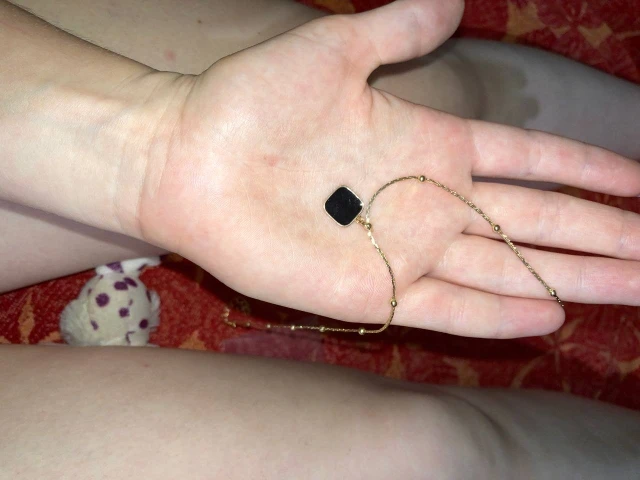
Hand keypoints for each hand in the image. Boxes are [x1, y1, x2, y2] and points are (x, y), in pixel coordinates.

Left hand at [138, 0, 639, 337]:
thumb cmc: (253, 102)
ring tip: (631, 286)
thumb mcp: (335, 49)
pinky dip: (498, 315)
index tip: (638, 184)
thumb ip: (399, 28)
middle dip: (600, 236)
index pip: (529, 160)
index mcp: (430, 143)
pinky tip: (550, 316)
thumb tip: (455, 1)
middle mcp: (429, 201)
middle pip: (533, 223)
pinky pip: (448, 308)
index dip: (585, 169)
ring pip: (504, 270)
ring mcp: (405, 250)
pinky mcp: (372, 291)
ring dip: (569, 278)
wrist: (188, 159)